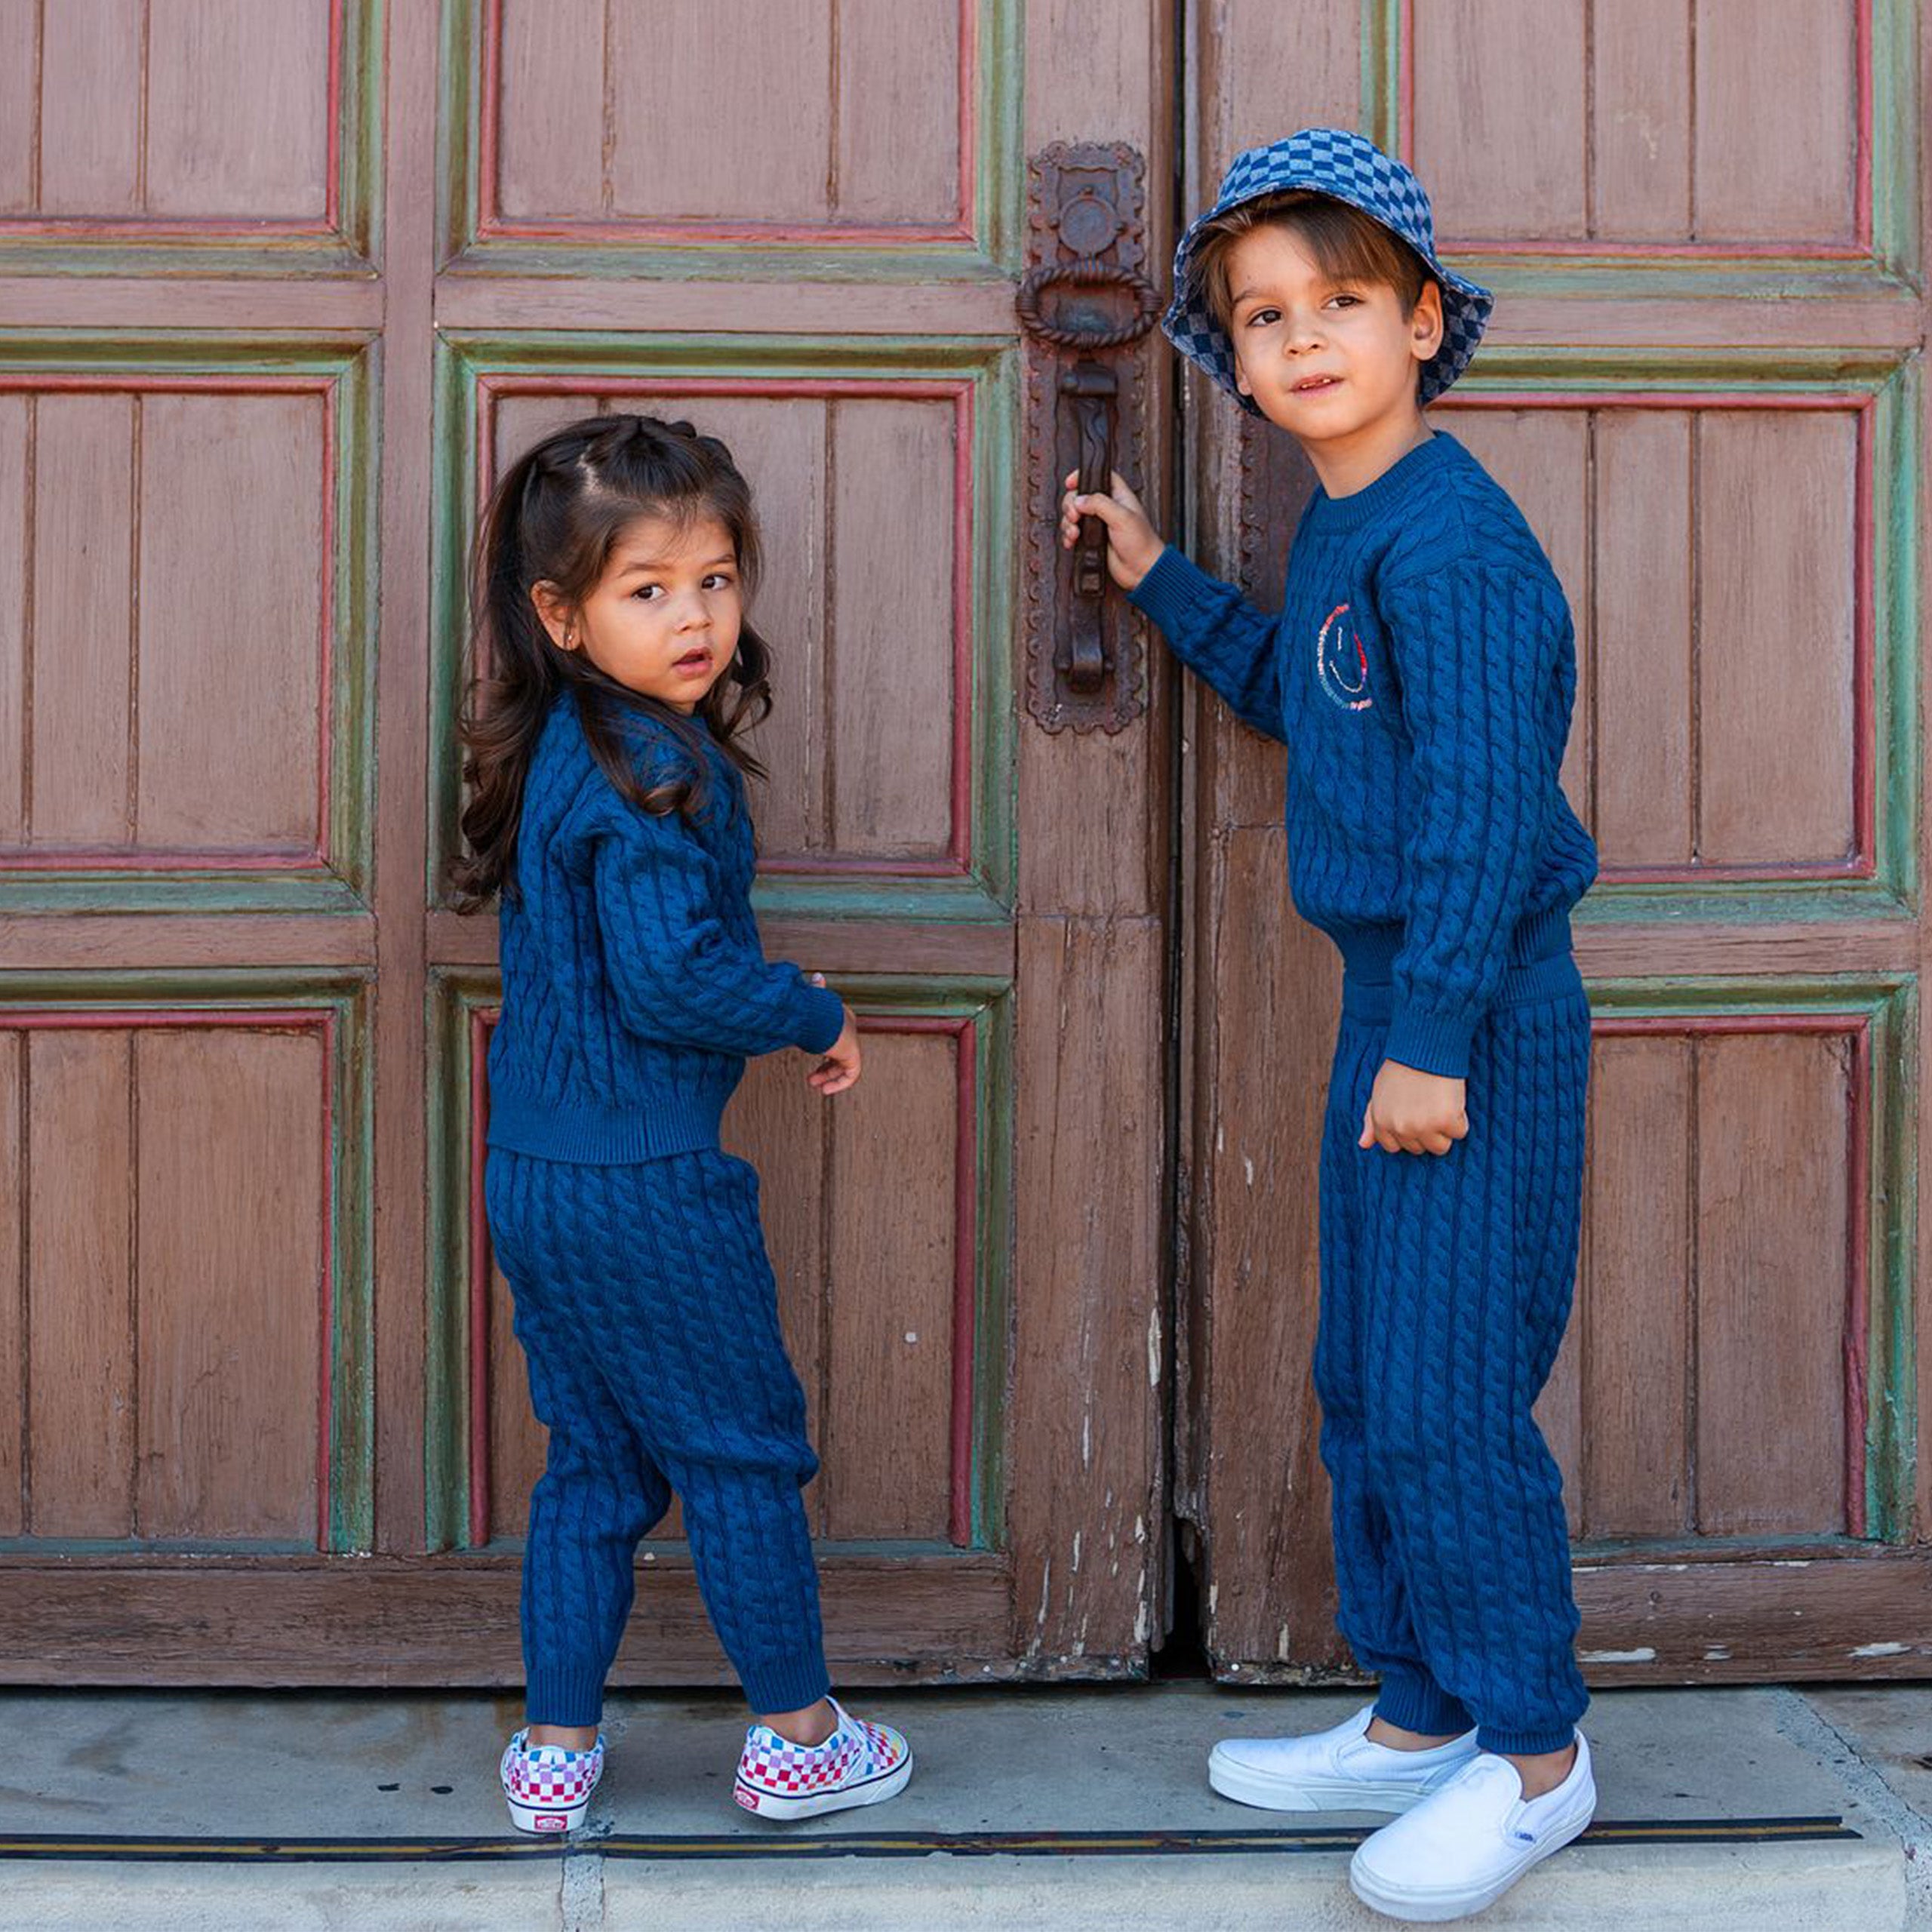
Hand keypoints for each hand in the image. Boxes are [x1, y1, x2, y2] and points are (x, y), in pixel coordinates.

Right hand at [807, 975, 861, 1094]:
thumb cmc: (810, 1007)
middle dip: (826, 1068)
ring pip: (845, 1065)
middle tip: (812, 1079)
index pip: (836, 1036)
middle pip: (840, 1053)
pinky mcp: (854, 1054)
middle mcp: (848, 1029)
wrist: (818, 1015)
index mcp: (839, 1017)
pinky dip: (840, 1083)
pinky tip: (826, 1089)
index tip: (812, 1058)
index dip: (824, 1051)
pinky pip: (852, 1074)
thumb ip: (814, 989)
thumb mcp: (811, 998)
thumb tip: (818, 975)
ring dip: (830, 1077)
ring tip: (815, 1085)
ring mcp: (852, 1042)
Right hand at [1059, 469, 1163, 591]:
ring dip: (1068, 523)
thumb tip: (1080, 499)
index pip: (1098, 476)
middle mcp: (1106, 508)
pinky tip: (1072, 541)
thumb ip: (1099, 503)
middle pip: (1080, 496)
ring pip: (1073, 515)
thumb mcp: (1122, 517)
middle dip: (1071, 505)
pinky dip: (1068, 537)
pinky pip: (1073, 533)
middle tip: (1074, 516)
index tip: (1071, 482)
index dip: (1083, 476)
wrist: (1141, 570)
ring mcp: (1098, 524)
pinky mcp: (1091, 540)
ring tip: (1075, 532)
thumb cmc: (1142, 544)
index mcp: (1118, 496)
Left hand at [1359, 1059, 1467, 1156]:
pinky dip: (1460, 1119)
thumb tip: (1364, 1145)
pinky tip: (1451, 1100)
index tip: (1414, 1116)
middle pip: (1419, 1149)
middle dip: (1426, 1131)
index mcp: (1382, 1122)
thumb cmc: (1401, 1069)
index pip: (1394, 1147)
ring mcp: (1423, 1126)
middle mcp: (1401, 1128)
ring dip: (1445, 1129)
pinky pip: (1459, 1132)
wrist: (1424, 1048)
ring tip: (1440, 1104)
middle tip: (1428, 1105)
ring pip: (1440, 1147)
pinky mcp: (1446, 1120)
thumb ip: (1371, 1120)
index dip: (1407, 1133)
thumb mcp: (1378, 1093)